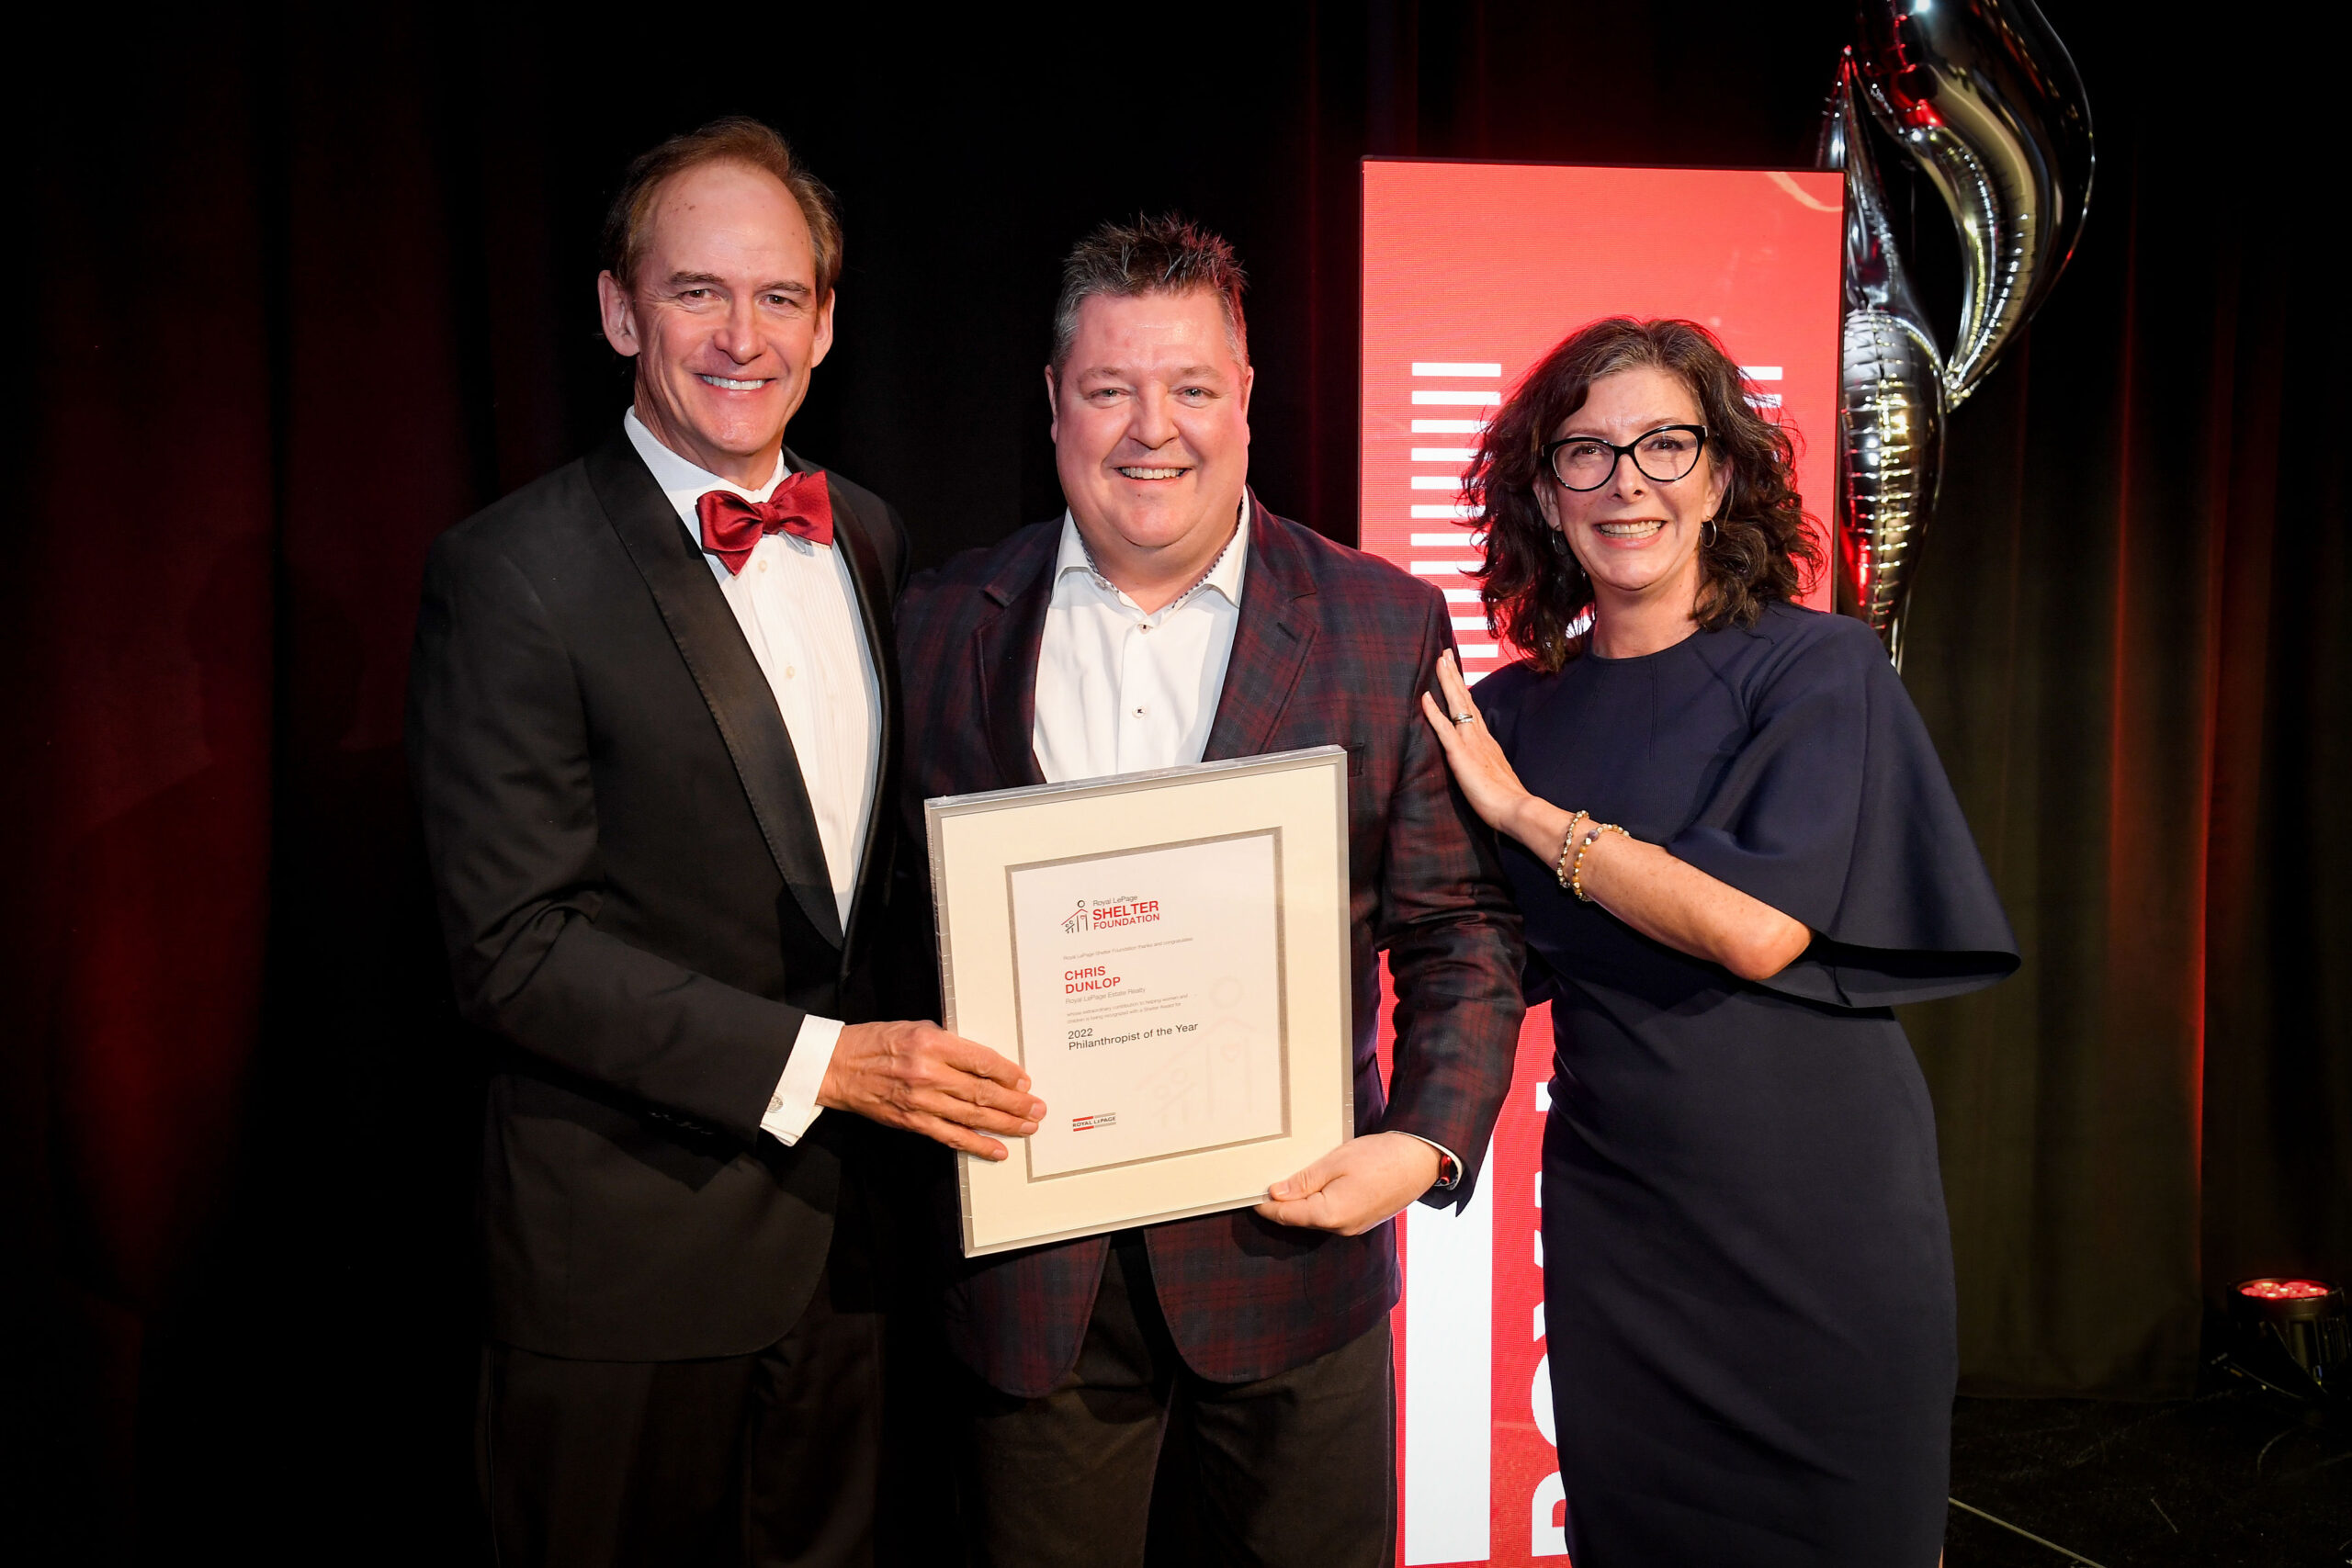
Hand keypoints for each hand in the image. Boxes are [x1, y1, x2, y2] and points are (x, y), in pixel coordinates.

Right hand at [818, 1020, 1044, 1160]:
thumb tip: (982, 1061)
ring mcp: (921, 1101)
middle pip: (983, 1092)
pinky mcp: (913, 1121)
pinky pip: (951, 1136)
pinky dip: (977, 1145)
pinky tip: (997, 1149)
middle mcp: (929, 1073)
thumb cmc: (876, 1043)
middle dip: (1016, 1103)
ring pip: (973, 1117)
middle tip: (1037, 1109)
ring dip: (1005, 1124)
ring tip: (1027, 1127)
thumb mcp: (915, 1028)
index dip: (1008, 1074)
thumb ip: (949, 1043)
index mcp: (932, 1044)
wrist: (839, 1067)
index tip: (1024, 1081)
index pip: (982, 1061)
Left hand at [1254, 1131, 1443, 1235]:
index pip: (1285, 1215)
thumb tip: (1276, 1194)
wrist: (1419, 1160)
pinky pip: (1330, 1215)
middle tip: (1266, 1181)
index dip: (1265, 1204)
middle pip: (1298, 1218)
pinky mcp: (1361, 1221)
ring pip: (1314, 1217)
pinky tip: (1316, 1185)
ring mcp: (1352, 1227)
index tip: (1250, 1193)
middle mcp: (1340, 1228)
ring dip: (1301, 1202)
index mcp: (1330, 1214)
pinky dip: (1318, 1203)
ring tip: (1290, 1179)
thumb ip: (1303, 1181)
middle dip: (1281, 1202)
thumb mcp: (1335, 1162)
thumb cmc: (1380, 1158)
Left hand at [1420, 649, 1536, 836]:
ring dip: (1446, 682)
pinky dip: (1433, 711)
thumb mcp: (1497, 774)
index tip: (1455, 672)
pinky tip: (1424, 697)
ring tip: (1439, 662)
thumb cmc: (1507, 798)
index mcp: (1486, 740)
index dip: (1462, 690)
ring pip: (1456, 704)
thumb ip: (1489, 764)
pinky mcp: (1460, 754)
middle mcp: (1479, 735)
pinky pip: (1444, 728)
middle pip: (1464, 698)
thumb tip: (1484, 762)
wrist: (1516, 807)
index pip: (1472, 709)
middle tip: (1445, 654)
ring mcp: (1470, 742)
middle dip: (1453, 675)